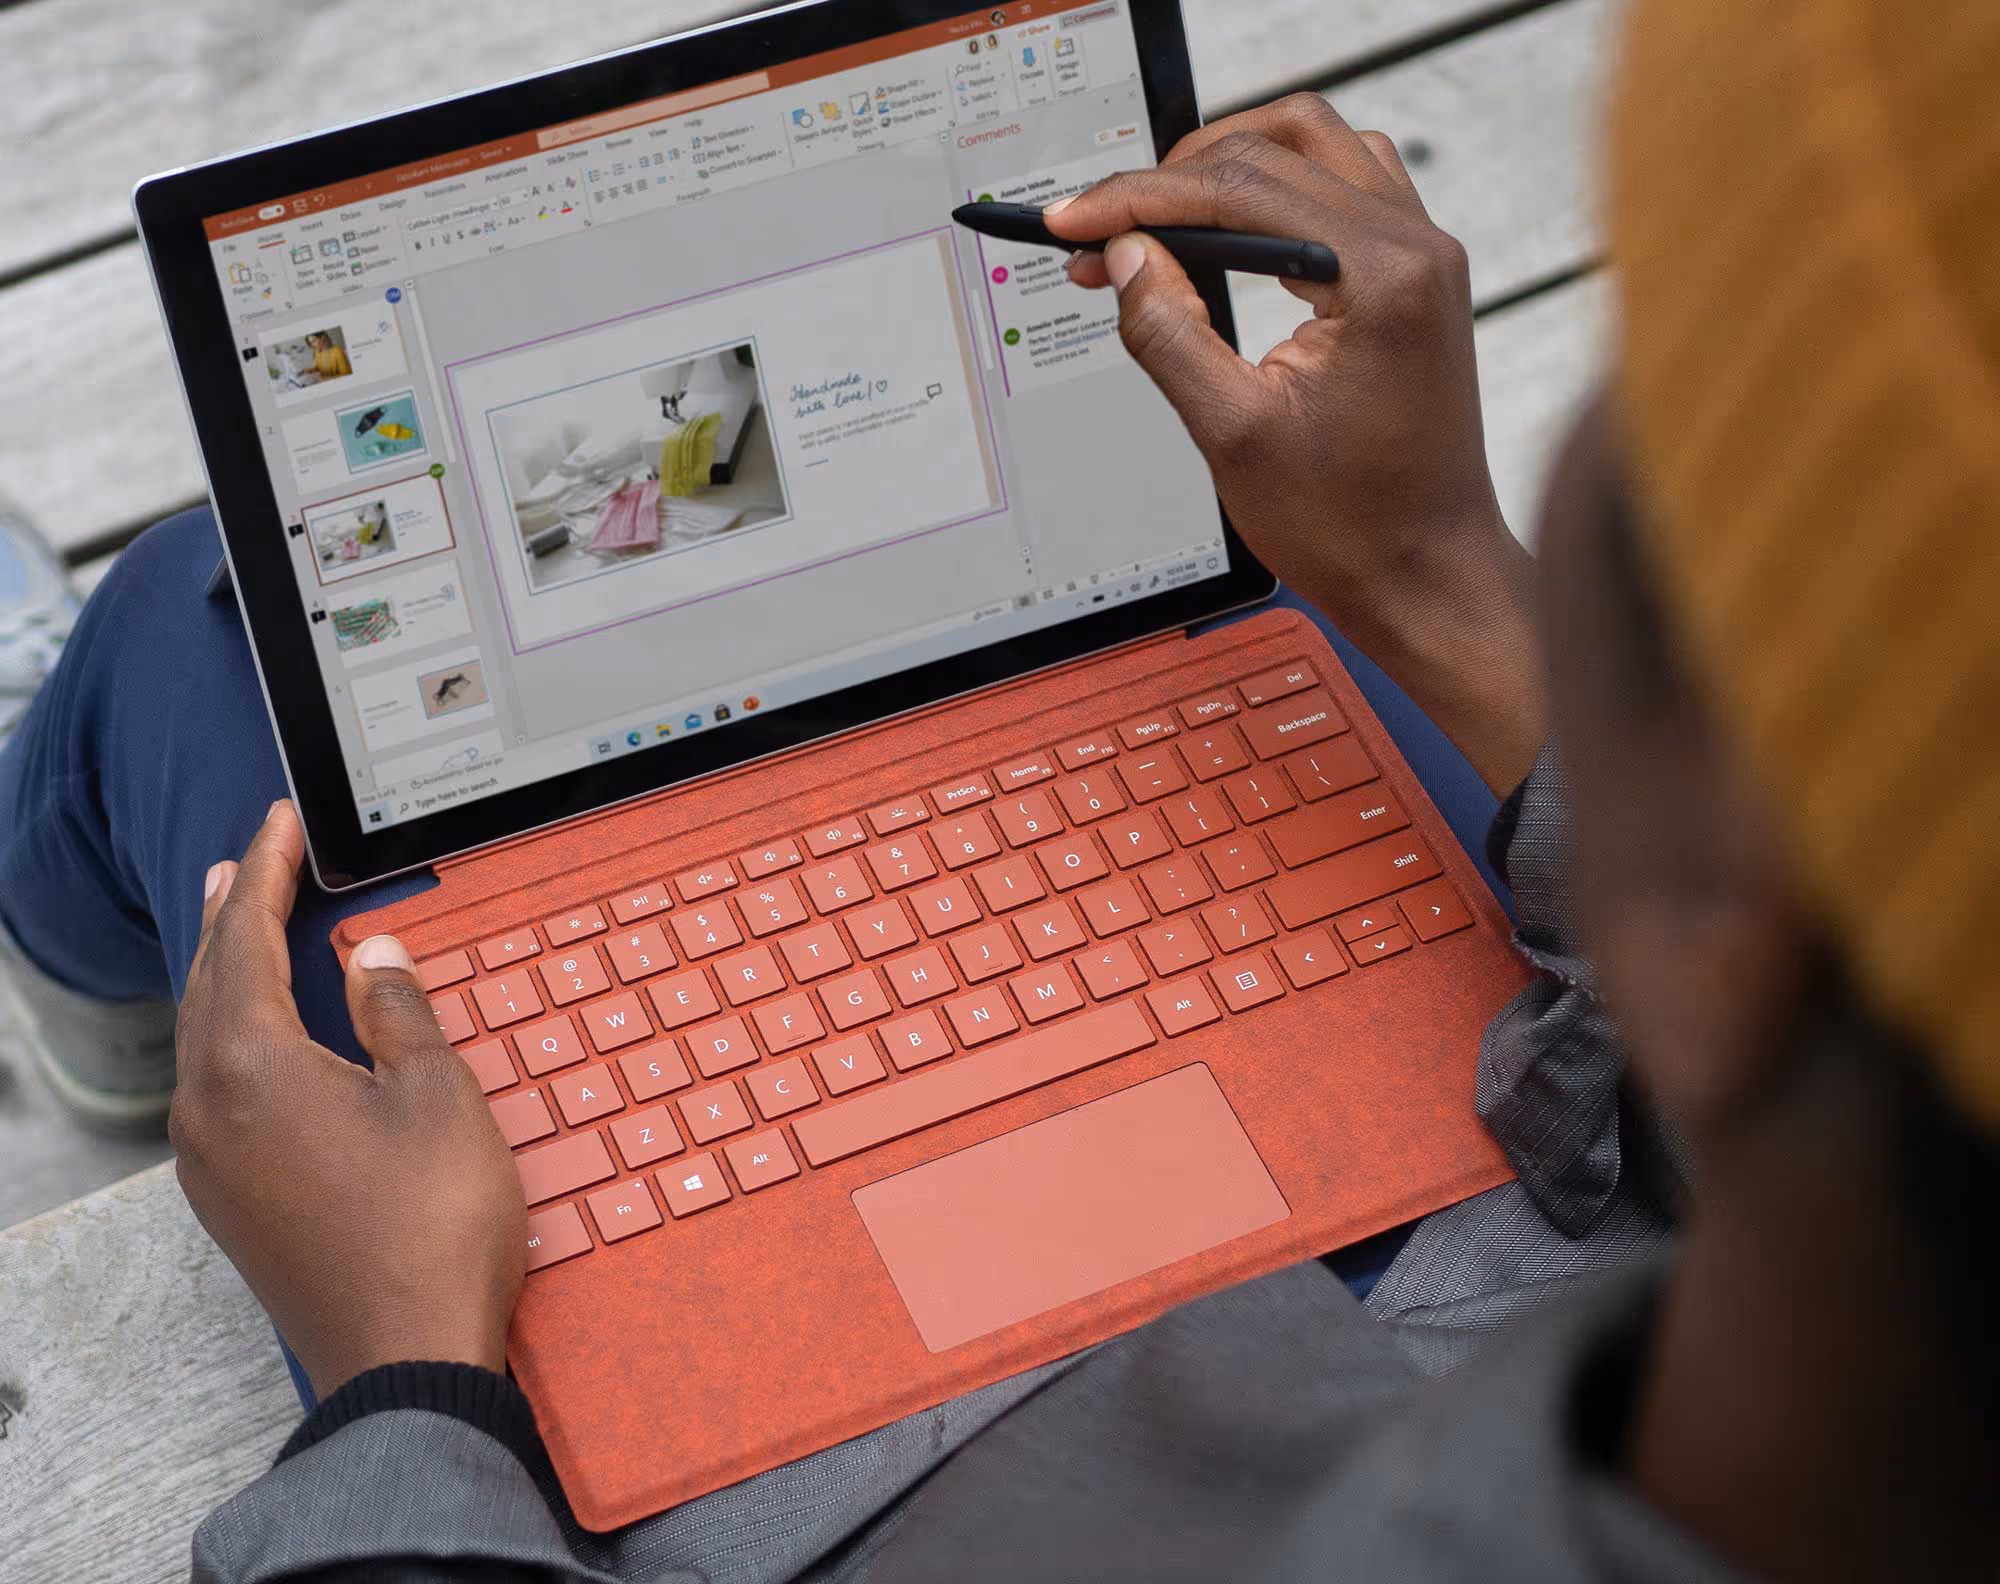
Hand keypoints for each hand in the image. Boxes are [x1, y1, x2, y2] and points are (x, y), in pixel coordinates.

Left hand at [171, 802, 524, 1398]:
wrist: (403, 1358)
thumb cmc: (430, 1226)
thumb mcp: (437, 1096)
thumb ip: (397, 1011)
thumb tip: (372, 955)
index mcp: (252, 1070)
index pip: (244, 942)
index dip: (266, 874)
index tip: (280, 824)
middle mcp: (209, 1111)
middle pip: (207, 986)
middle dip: (227, 917)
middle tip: (244, 861)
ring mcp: (210, 1163)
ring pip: (203, 1038)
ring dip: (222, 974)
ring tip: (238, 928)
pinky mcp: (229, 1200)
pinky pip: (214, 1087)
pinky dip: (231, 1034)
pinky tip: (258, 1034)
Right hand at [1047, 95, 1542, 792]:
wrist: (1427, 574)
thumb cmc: (1354, 525)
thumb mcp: (1234, 434)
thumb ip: (1170, 332)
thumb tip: (1124, 257)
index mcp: (1383, 275)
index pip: (1238, 189)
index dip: (1138, 198)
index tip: (1072, 220)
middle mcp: (1417, 245)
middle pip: (1274, 149)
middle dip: (1172, 181)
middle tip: (1100, 231)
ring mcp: (1423, 255)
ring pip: (1312, 146)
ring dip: (1228, 168)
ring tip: (1157, 222)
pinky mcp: (1415, 276)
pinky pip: (1340, 187)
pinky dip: (1274, 193)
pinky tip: (1226, 238)